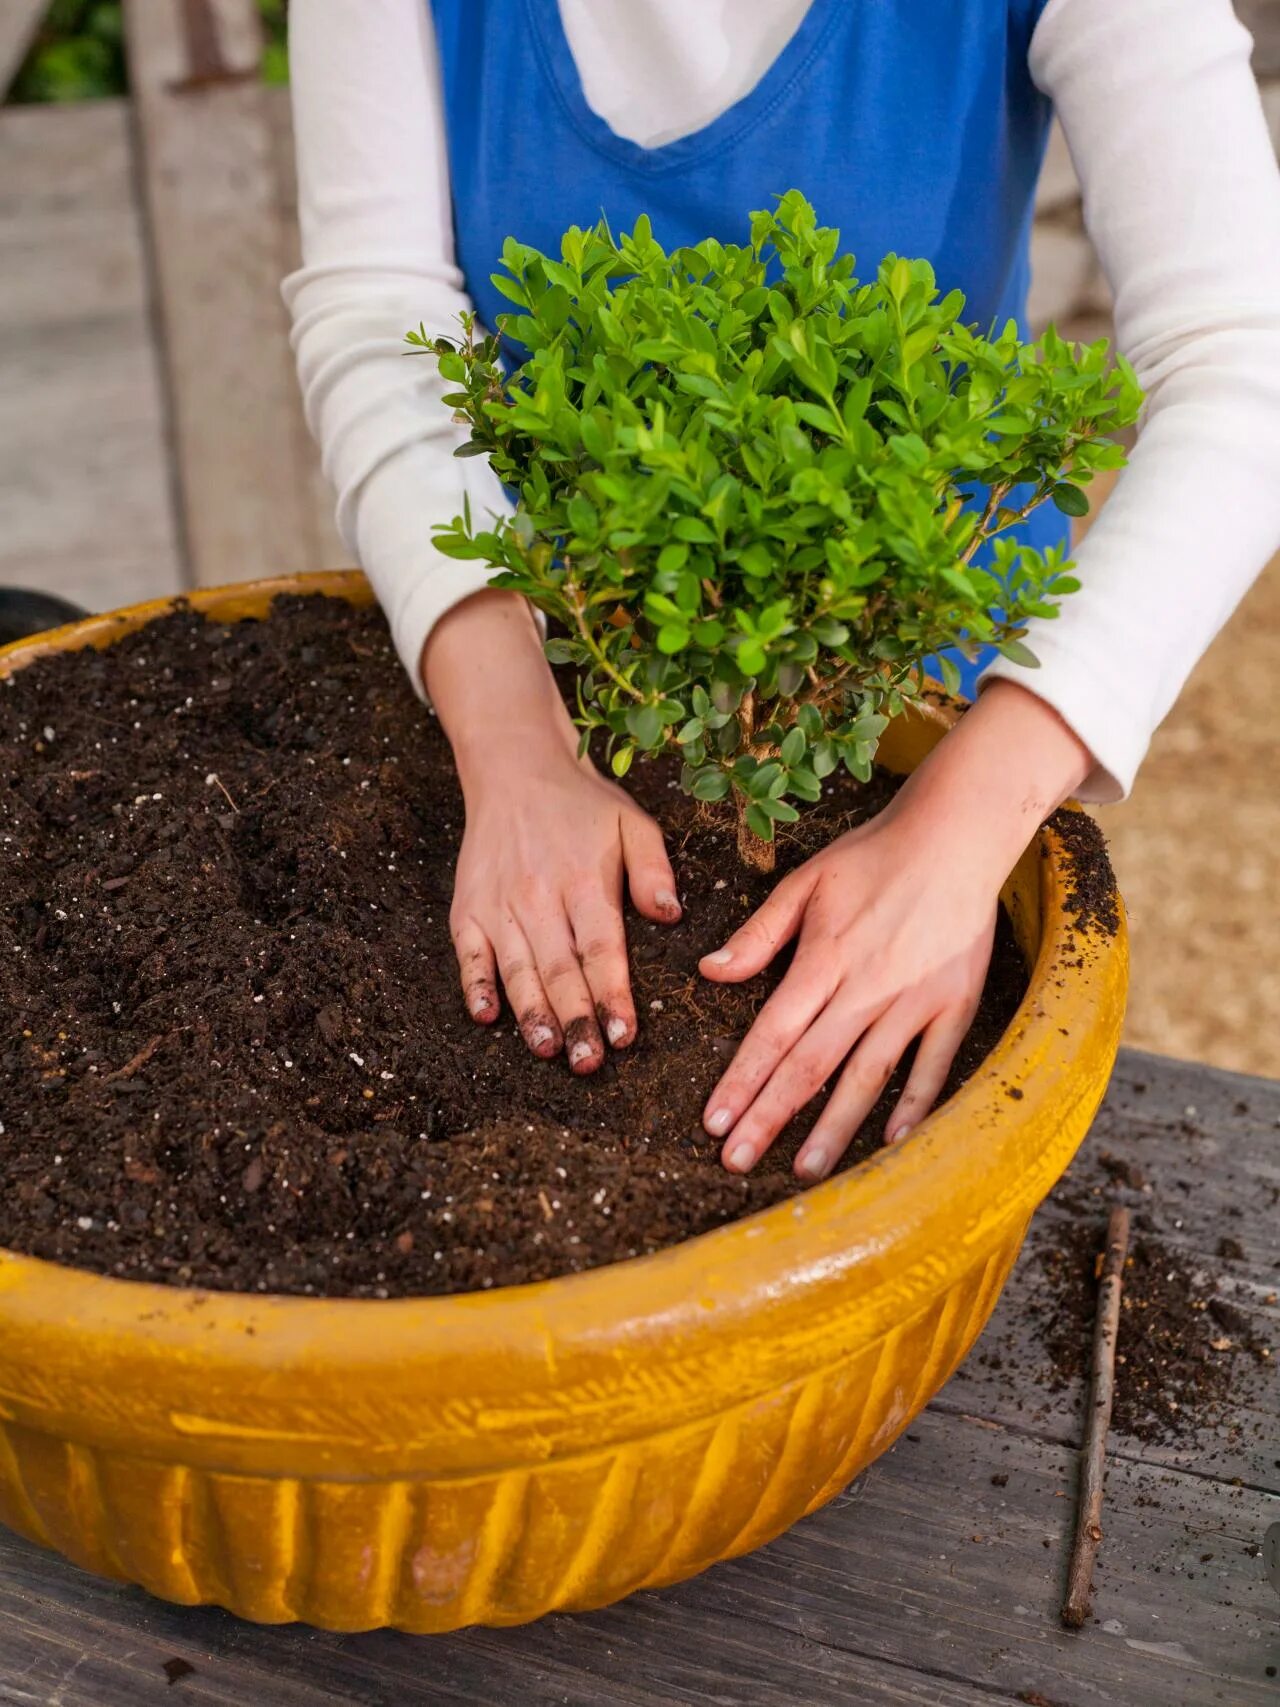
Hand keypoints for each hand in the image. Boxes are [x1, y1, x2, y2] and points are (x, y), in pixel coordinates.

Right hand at [451, 745, 679, 1069]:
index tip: (624, 1035)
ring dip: (532, 1013)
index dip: (613, 995)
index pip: (602, 950)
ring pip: (517, 969)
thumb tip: (671, 917)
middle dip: (577, 1020)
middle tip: (589, 1062)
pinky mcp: (468, 907)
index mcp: (586, 881)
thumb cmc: (581, 804)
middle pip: (560, 969)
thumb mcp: (633, 823)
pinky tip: (485, 1015)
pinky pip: (470, 954)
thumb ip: (654, 871)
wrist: (514, 767)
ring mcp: (499, 904)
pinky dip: (475, 984)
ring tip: (548, 1049)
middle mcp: (540, 897)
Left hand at [700, 680, 1094, 1177]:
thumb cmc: (874, 855)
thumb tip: (710, 972)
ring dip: (834, 1127)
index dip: (741, 1081)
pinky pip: (933, 1065)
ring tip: (803, 1171)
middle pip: (810, 1065)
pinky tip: (890, 1142)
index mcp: (825, 958)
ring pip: (868, 1076)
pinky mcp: (955, 1003)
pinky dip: (914, 1106)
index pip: (773, 1033)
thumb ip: (759, 933)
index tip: (714, 1121)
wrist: (957, 836)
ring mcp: (915, 1000)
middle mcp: (868, 986)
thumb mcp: (805, 881)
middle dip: (769, 1118)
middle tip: (737, 1160)